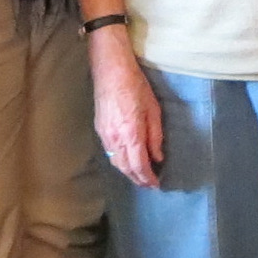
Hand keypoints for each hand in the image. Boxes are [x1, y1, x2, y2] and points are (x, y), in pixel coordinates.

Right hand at [89, 26, 162, 188]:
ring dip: (128, 173)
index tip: (156, 185)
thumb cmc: (136, 86)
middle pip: (126, 168)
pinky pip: (110, 153)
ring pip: (116, 162)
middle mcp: (115, 138)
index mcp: (131, 134)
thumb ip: (155, 137)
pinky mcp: (99, 130)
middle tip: (149, 185)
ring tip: (139, 177)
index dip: (148, 178)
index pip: (139, 165)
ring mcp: (105, 135)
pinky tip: (127, 162)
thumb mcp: (154, 111)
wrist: (111, 71)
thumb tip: (158, 157)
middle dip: (138, 179)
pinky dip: (120, 162)